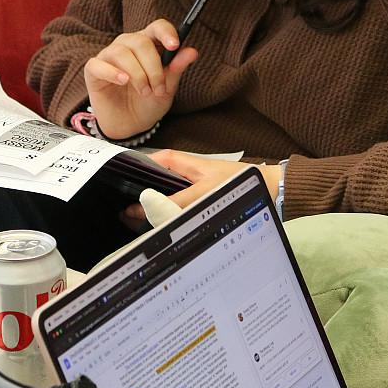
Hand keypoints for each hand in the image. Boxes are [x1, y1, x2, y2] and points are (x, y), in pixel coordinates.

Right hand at [83, 20, 198, 139]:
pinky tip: (124, 82)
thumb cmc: (149, 102)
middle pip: (141, 41)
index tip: (174, 46)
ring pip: (122, 52)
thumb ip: (176, 69)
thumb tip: (191, 51)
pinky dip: (112, 73)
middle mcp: (127, 45)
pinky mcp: (93, 70)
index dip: (166, 32)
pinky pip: (99, 64)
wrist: (131, 125)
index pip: (157, 27)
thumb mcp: (167, 88)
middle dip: (154, 67)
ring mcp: (108, 56)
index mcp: (149, 44)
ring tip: (145, 92)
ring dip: (138, 74)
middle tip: (158, 89)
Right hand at [119, 149, 281, 224]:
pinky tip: (157, 226)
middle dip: (139, 194)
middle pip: (156, 181)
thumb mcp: (204, 193)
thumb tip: (144, 208)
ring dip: (152, 207)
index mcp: (186, 163)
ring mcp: (194, 188)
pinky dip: (167, 216)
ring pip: (166, 197)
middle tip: (119, 210)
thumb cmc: (239, 185)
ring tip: (130, 221)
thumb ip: (176, 201)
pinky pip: (178, 208)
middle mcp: (188, 174)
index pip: (153, 161)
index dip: (134, 169)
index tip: (117, 184)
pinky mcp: (201, 202)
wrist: (271, 191)